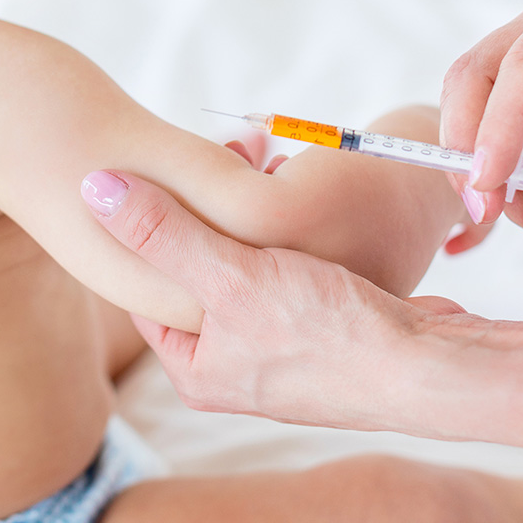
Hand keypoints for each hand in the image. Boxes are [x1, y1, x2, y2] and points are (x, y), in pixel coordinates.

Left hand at [80, 169, 522, 448]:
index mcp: (195, 368)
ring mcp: (278, 350)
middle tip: (211, 154)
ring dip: (244, 213)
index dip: (145, 223)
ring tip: (254, 158)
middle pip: (193, 270)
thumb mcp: (231, 275)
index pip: (144, 285)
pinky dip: (284, 230)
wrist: (432, 366)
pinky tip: (295, 188)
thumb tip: (89, 188)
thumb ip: (159, 232)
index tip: (150, 169)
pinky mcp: (321, 328)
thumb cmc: (330, 332)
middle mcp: (231, 365)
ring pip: (241, 262)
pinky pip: (283, 267)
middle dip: (201, 211)